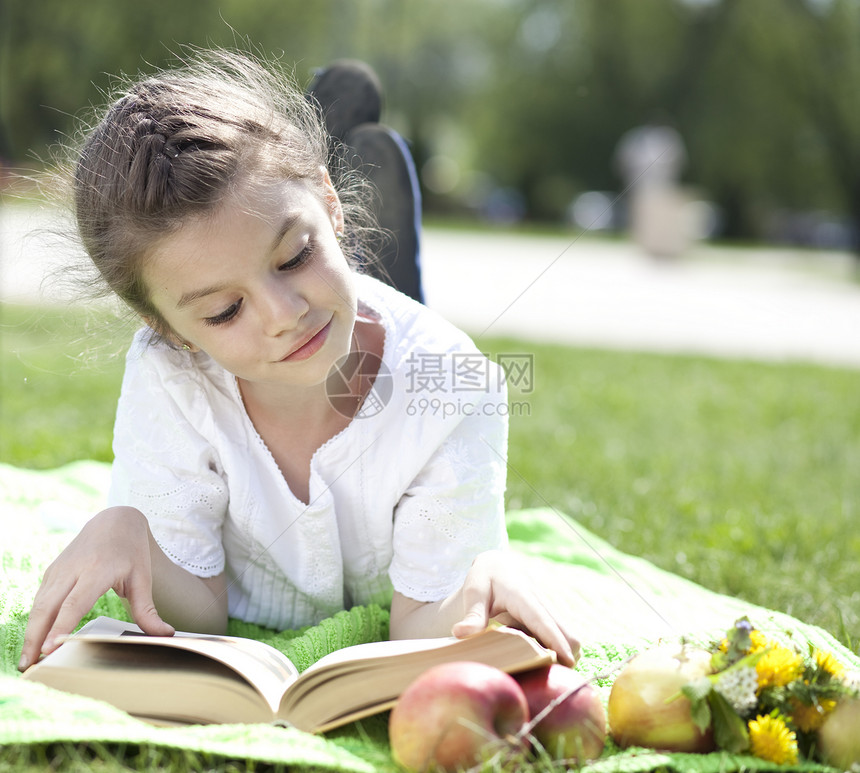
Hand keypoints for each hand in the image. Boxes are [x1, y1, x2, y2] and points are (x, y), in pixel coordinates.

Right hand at [18, 506, 173, 671]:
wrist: (114, 520)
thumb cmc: (131, 551)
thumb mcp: (143, 578)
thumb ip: (147, 610)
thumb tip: (166, 635)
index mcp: (97, 570)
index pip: (75, 602)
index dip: (61, 626)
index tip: (49, 648)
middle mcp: (73, 570)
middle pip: (48, 607)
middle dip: (36, 637)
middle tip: (31, 667)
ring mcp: (59, 570)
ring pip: (38, 605)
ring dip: (31, 633)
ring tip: (28, 662)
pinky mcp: (51, 573)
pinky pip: (39, 600)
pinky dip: (34, 622)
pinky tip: (34, 642)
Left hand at [451, 550, 580, 666]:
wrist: (497, 565)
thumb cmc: (485, 578)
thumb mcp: (474, 592)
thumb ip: (472, 614)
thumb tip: (460, 633)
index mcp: (523, 597)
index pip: (544, 622)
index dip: (556, 642)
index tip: (568, 662)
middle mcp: (542, 604)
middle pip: (568, 634)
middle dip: (567, 656)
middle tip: (548, 679)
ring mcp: (548, 612)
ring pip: (569, 638)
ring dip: (563, 656)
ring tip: (540, 673)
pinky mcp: (548, 620)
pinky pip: (561, 639)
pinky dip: (557, 652)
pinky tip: (537, 662)